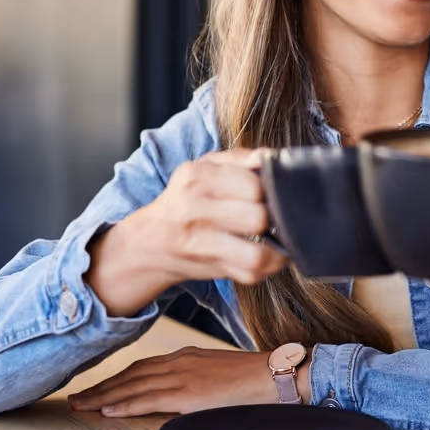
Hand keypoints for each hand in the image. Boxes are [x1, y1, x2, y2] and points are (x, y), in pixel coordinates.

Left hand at [68, 347, 278, 416]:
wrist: (275, 375)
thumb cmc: (252, 377)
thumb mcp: (216, 372)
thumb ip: (194, 378)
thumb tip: (179, 392)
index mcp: (185, 355)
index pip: (141, 366)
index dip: (116, 378)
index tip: (96, 387)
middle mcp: (179, 361)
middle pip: (130, 374)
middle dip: (101, 387)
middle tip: (75, 398)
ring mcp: (183, 376)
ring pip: (133, 386)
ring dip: (104, 397)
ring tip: (81, 406)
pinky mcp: (189, 393)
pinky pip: (150, 399)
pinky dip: (126, 405)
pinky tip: (109, 410)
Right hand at [86, 149, 286, 315]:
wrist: (150, 241)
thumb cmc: (186, 198)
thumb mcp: (205, 168)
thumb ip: (240, 158)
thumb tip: (271, 156)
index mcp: (197, 177)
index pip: (252, 185)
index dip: (270, 188)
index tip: (272, 191)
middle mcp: (194, 210)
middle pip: (258, 218)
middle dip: (275, 216)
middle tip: (277, 213)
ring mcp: (200, 244)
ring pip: (257, 254)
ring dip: (277, 248)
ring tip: (279, 236)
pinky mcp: (211, 269)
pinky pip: (252, 273)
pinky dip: (268, 265)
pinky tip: (268, 252)